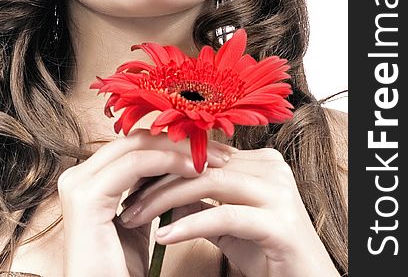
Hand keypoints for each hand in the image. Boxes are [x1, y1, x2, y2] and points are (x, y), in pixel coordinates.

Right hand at [56, 129, 233, 276]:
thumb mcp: (141, 220)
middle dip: (181, 140)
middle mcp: (78, 175)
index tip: (211, 148)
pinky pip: (135, 165)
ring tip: (214, 159)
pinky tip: (196, 169)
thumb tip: (184, 164)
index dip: (174, 142)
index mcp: (88, 178)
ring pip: (137, 146)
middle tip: (220, 150)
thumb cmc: (122, 271)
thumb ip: (150, 190)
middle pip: (136, 140)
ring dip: (180, 149)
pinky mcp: (86, 197)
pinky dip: (168, 162)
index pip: (135, 145)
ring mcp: (78, 184)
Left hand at [119, 147, 339, 276]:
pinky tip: (163, 237)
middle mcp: (271, 167)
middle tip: (127, 203)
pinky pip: (224, 215)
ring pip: (208, 183)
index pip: (201, 154)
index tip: (131, 185)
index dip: (163, 167)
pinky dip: (189, 224)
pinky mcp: (280, 222)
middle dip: (157, 183)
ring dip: (164, 201)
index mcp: (260, 161)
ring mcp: (278, 191)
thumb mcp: (228, 222)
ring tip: (135, 217)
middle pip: (201, 165)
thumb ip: (201, 200)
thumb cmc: (268, 253)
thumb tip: (162, 186)